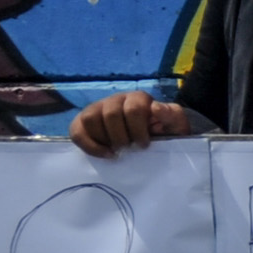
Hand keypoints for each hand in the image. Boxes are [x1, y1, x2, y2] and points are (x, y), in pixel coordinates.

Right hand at [68, 94, 200, 157]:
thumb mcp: (176, 124)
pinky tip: (104, 154)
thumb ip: (171, 115)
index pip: (133, 108)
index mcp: (138, 98)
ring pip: (90, 118)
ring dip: (103, 139)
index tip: (144, 145)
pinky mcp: (84, 122)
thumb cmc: (164, 131)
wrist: (153, 138)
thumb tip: (156, 108)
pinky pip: (76, 130)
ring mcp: (98, 109)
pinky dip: (88, 145)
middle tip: (129, 148)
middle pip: (110, 114)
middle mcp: (116, 100)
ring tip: (116, 151)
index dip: (138, 129)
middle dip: (121, 136)